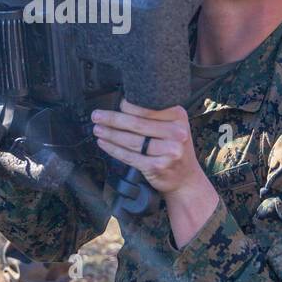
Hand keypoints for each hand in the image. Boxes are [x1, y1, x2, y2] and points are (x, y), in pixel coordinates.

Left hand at [91, 97, 220, 246]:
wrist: (186, 178)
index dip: (126, 106)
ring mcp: (168, 151)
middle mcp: (176, 133)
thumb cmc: (173, 148)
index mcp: (178, 117)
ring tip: (97, 129)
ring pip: (131, 141)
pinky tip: (104, 144)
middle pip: (137, 124)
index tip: (113, 105)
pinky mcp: (157, 167)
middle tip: (96, 116)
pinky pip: (130, 156)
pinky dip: (114, 149)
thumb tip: (124, 103)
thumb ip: (156, 115)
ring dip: (110, 134)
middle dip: (112, 119)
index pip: (147, 108)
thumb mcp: (173, 126)